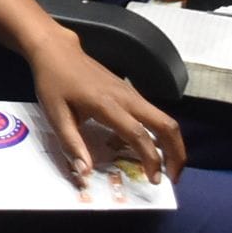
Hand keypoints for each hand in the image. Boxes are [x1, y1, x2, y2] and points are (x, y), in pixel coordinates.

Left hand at [27, 34, 183, 184]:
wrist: (57, 51)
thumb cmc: (54, 82)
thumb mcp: (55, 114)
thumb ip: (71, 144)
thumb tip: (85, 172)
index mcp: (108, 105)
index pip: (139, 135)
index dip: (151, 160)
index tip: (155, 180)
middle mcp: (127, 98)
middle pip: (167, 125)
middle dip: (177, 154)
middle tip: (173, 178)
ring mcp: (132, 93)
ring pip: (164, 119)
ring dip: (171, 144)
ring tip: (164, 168)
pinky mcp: (130, 92)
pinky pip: (152, 115)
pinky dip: (158, 134)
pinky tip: (141, 148)